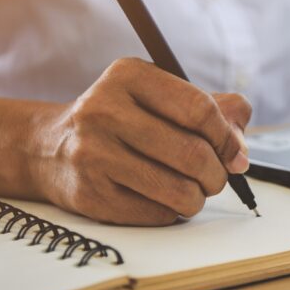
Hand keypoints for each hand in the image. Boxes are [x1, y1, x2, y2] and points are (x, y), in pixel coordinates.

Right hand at [31, 57, 251, 224]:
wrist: (49, 148)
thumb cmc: (118, 121)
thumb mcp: (155, 97)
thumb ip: (208, 109)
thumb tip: (241, 148)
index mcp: (127, 76)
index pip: (198, 109)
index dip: (227, 137)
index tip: (234, 154)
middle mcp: (104, 110)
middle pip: (192, 153)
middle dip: (216, 173)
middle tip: (214, 178)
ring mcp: (93, 154)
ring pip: (178, 190)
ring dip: (197, 197)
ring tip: (191, 190)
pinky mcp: (90, 194)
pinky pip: (157, 213)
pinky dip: (170, 211)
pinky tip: (159, 198)